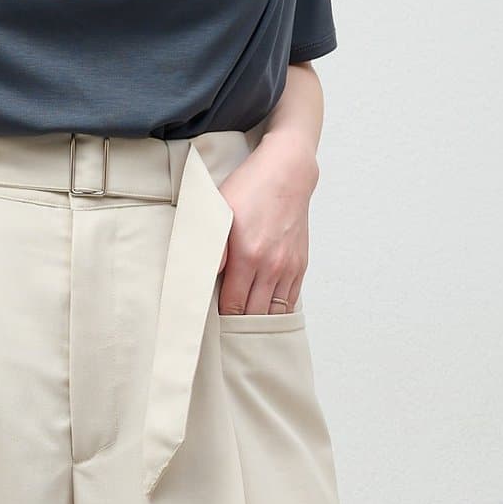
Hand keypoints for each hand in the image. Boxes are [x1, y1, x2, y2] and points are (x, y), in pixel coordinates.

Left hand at [217, 131, 319, 316]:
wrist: (288, 171)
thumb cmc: (250, 189)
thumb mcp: (219, 211)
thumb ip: (212, 247)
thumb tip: (202, 279)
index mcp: (248, 256)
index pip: (232, 306)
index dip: (220, 319)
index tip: (209, 324)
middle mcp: (272, 266)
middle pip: (253, 315)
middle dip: (238, 326)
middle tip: (223, 332)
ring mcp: (288, 267)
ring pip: (273, 314)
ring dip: (257, 323)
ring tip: (242, 328)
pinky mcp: (299, 265)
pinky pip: (289, 303)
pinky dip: (275, 313)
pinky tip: (262, 315)